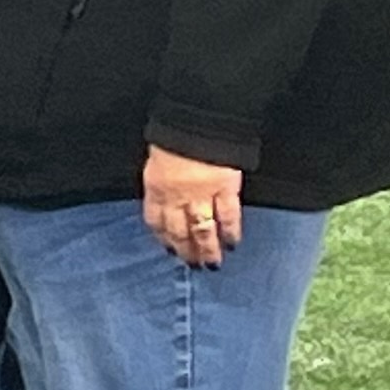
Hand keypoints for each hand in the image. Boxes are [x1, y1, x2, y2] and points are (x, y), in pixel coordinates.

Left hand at [143, 144, 243, 268]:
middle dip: (185, 250)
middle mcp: (177, 197)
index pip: (157, 220)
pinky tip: (233, 243)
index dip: (163, 237)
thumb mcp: (157, 158)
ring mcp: (202, 195)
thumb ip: (160, 179)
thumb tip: (162, 191)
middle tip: (192, 265)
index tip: (168, 249)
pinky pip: (228, 217)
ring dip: (207, 249)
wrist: (194, 124)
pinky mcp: (226, 190)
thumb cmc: (173, 136)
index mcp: (157, 187)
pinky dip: (231, 232)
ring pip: (204, 230)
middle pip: (180, 231)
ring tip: (211, 264)